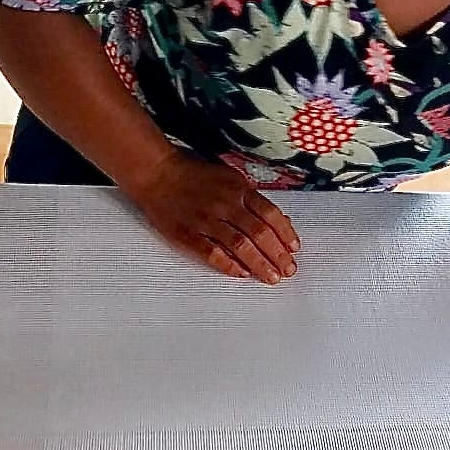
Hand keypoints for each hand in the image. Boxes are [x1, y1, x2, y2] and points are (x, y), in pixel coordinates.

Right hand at [124, 153, 298, 283]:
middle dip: (278, 254)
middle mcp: (225, 205)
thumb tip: (273, 219)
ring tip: (271, 277)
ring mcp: (206, 220)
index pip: (271, 215)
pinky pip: (212, 253)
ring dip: (260, 264)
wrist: (156, 172)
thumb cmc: (192, 173)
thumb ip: (249, 197)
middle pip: (260, 233)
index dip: (286, 234)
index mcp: (238, 189)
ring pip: (241, 246)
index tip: (294, 249)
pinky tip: (242, 274)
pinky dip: (229, 265)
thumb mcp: (228, 176)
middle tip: (287, 269)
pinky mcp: (188, 234)